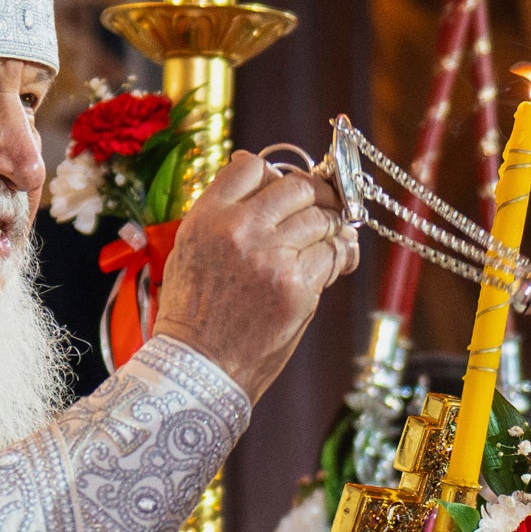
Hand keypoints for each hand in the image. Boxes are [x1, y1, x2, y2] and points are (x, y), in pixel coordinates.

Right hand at [146, 152, 356, 398]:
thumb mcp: (191, 251)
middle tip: (325, 207)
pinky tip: (336, 264)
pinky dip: (339, 256)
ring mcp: (270, 255)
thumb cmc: (194, 314)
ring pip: (321, 219)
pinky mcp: (297, 285)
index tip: (285, 186)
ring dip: (331, 228)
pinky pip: (333, 254)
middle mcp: (239, 229)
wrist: (198, 366)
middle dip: (316, 195)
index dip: (274, 173)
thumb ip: (222, 215)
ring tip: (330, 239)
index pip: (251, 165)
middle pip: (296, 187)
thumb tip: (259, 177)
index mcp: (207, 217)